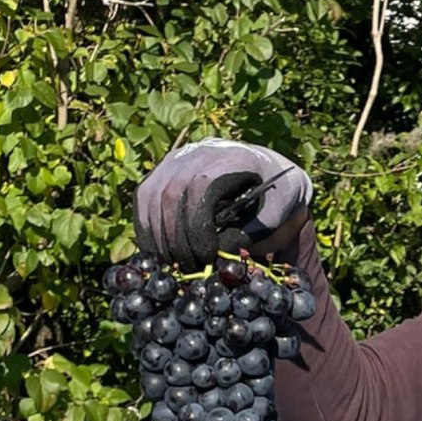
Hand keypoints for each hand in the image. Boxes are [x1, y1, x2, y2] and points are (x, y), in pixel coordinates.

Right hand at [134, 138, 312, 270]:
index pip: (199, 190)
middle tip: (191, 268)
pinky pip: (143, 198)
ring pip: (151, 198)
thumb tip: (222, 251)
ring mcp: (176, 158)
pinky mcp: (162, 169)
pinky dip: (146, 228)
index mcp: (230, 158)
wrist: (270, 171)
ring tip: (176, 265)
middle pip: (170, 196)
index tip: (208, 256)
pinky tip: (160, 252)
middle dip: (176, 239)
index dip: (196, 228)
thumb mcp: (278, 213)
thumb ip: (254, 232)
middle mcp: (198, 152)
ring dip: (158, 237)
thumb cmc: (278, 196)